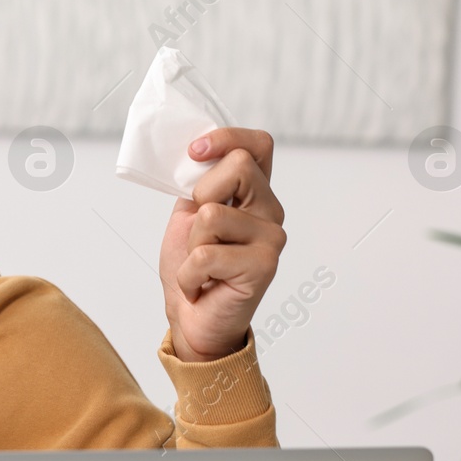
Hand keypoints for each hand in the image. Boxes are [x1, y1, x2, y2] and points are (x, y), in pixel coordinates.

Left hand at [157, 128, 285, 361]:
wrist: (193, 322)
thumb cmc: (192, 269)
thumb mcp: (188, 216)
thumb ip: (198, 184)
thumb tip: (196, 151)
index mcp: (254, 194)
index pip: (258, 145)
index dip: (227, 138)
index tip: (196, 151)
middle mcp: (270, 212)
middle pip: (238, 166)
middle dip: (200, 197)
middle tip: (198, 234)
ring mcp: (272, 238)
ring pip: (212, 214)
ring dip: (190, 245)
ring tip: (200, 266)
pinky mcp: (264, 265)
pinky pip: (205, 254)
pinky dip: (189, 275)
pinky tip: (201, 286)